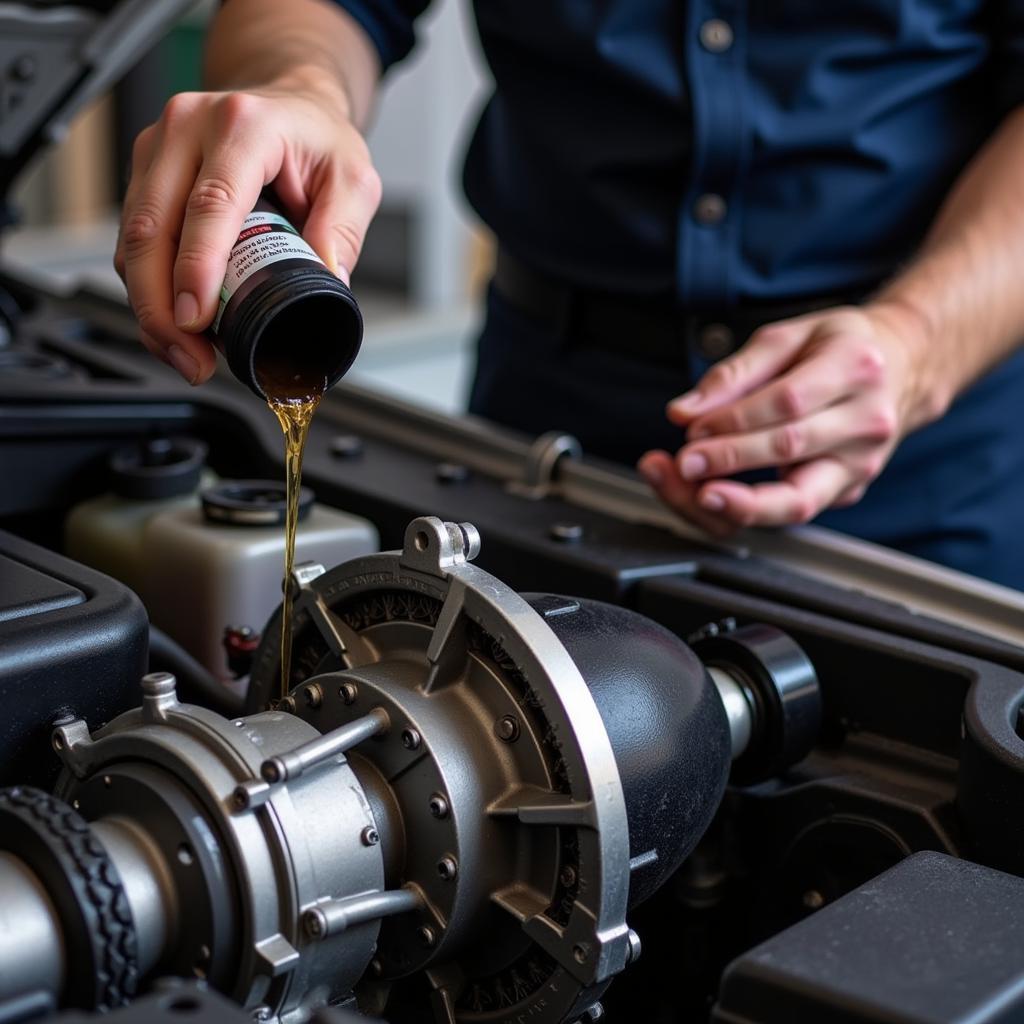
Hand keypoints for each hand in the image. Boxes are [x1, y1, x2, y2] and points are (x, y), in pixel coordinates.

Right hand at [115, 71, 381, 383]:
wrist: (290, 105)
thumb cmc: (318, 139)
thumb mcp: (352, 180)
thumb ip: (343, 232)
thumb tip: (326, 286)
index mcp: (243, 126)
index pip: (210, 204)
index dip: (196, 267)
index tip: (196, 319)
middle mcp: (189, 129)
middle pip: (151, 228)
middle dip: (163, 307)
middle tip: (191, 358)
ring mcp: (159, 149)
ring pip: (132, 240)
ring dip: (150, 308)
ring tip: (185, 355)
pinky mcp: (145, 173)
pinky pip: (133, 242)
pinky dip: (148, 292)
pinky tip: (173, 328)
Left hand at [637, 302, 945, 531]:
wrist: (905, 369)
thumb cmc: (840, 348)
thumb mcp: (789, 337)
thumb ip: (734, 373)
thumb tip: (684, 411)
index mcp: (856, 368)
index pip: (787, 402)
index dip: (734, 420)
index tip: (692, 428)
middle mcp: (867, 421)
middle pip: (790, 448)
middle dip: (729, 459)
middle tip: (685, 463)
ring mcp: (862, 464)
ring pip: (797, 501)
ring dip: (739, 503)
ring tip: (698, 495)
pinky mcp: (848, 491)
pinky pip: (793, 510)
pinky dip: (749, 511)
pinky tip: (716, 499)